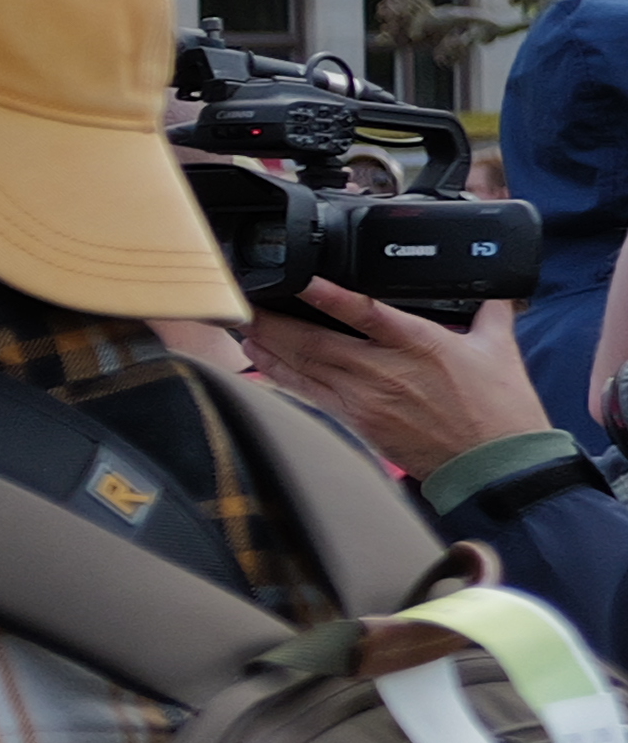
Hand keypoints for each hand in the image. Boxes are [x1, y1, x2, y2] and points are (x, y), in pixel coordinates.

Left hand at [248, 277, 557, 476]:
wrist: (495, 465)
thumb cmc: (500, 409)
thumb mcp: (499, 349)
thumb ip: (489, 312)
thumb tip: (493, 289)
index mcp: (418, 343)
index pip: (363, 311)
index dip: (325, 293)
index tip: (296, 277)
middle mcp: (383, 369)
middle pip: (314, 340)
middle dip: (274, 319)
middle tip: (246, 297)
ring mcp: (364, 398)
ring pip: (304, 365)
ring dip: (268, 344)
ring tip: (241, 322)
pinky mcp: (356, 422)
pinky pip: (309, 393)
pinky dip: (280, 373)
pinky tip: (259, 358)